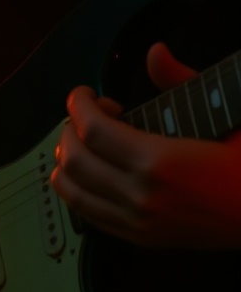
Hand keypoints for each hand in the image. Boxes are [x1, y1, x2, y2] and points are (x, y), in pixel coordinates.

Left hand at [50, 42, 240, 248]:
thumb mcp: (228, 116)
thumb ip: (182, 81)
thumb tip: (155, 53)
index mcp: (160, 163)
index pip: (93, 131)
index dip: (79, 106)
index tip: (83, 95)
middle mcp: (141, 196)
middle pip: (75, 160)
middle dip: (69, 131)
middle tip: (84, 117)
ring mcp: (137, 222)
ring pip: (73, 192)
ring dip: (65, 163)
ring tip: (80, 144)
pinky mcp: (139, 238)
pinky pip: (88, 214)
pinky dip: (76, 190)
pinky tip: (87, 173)